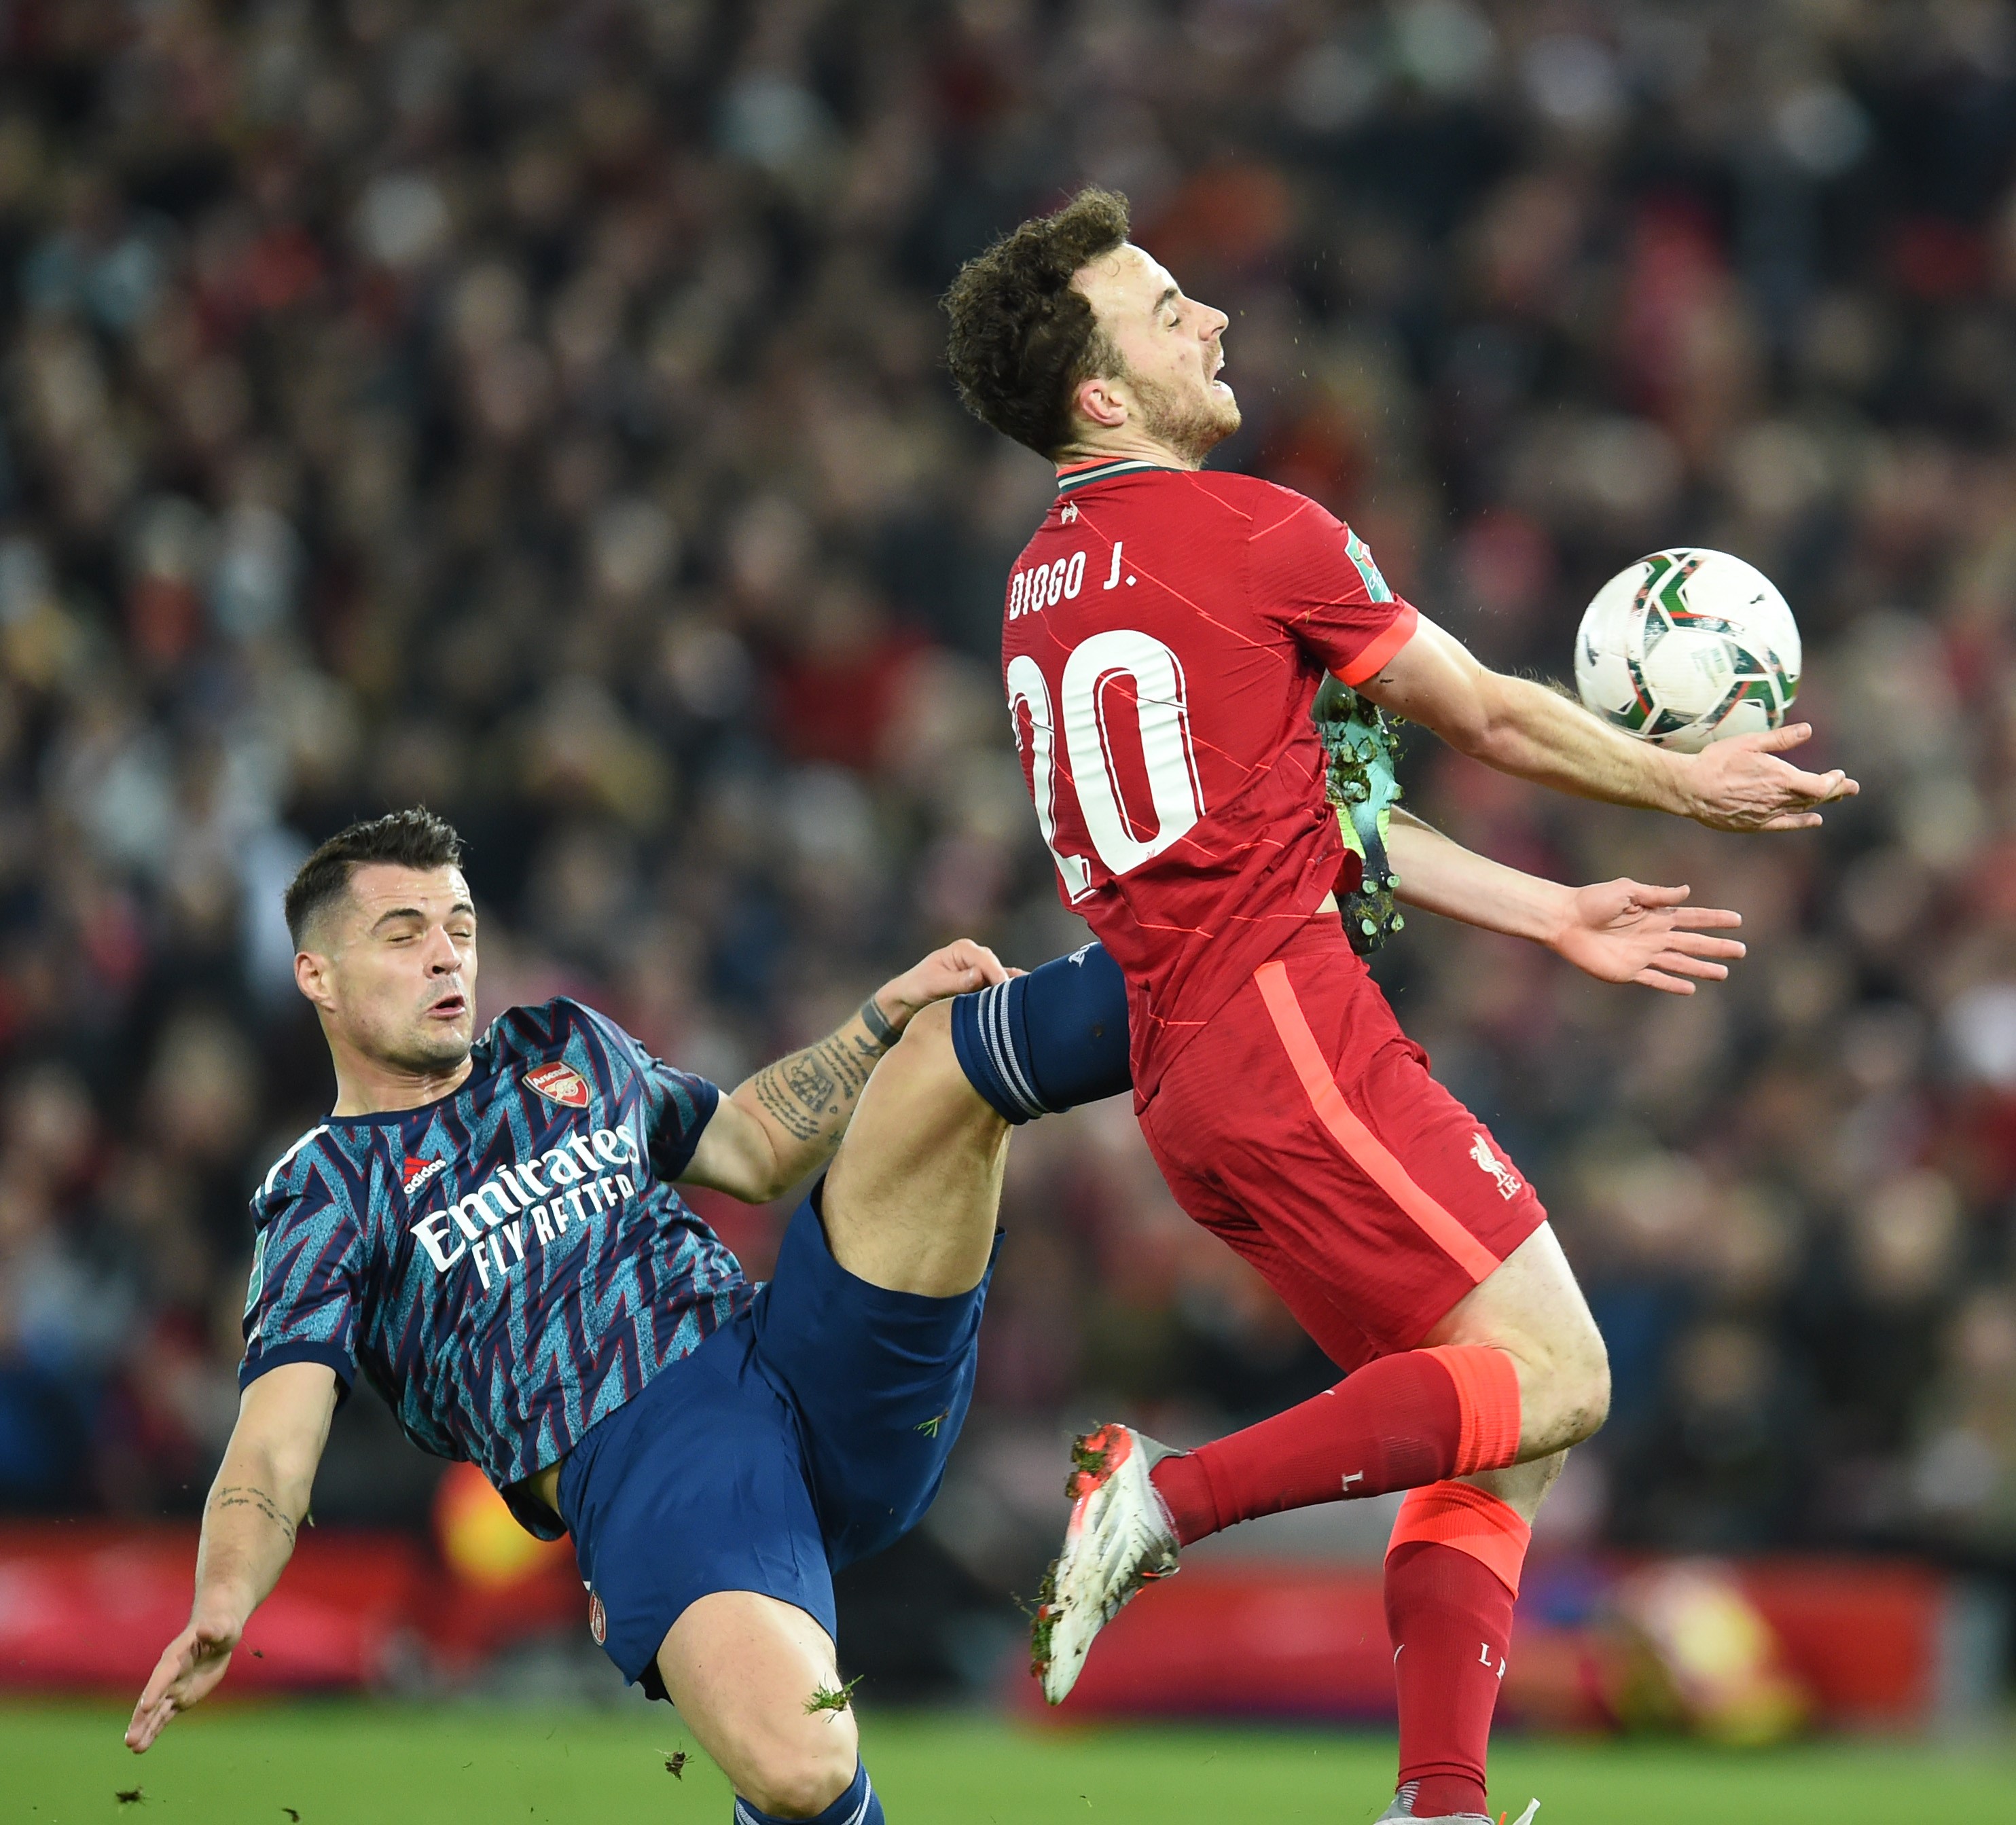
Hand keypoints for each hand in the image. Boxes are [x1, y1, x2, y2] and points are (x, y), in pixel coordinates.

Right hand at [125, 1609, 242, 1751]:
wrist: (218, 1634)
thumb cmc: (221, 1628)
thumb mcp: (222, 1629)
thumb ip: (213, 1631)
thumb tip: (204, 1629)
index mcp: (175, 1657)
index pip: (163, 1676)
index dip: (154, 1690)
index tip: (146, 1707)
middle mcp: (169, 1675)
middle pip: (153, 1698)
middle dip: (141, 1719)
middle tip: (130, 1740)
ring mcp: (173, 1688)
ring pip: (155, 1712)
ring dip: (144, 1729)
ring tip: (133, 1747)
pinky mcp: (180, 1698)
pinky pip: (165, 1716)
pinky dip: (154, 1730)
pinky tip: (143, 1746)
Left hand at [873, 939, 1012, 1033]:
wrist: (911, 998)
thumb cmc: (917, 987)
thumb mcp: (933, 984)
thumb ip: (956, 981)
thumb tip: (979, 975)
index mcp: (963, 949)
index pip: (986, 960)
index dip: (997, 975)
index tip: (1005, 991)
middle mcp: (976, 957)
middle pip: (998, 969)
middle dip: (1006, 985)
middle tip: (1014, 1006)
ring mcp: (982, 970)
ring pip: (1002, 980)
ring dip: (1009, 993)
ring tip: (1019, 1009)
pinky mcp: (985, 984)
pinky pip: (1000, 989)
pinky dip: (1009, 997)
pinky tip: (1022, 1007)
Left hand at [1549, 881, 1744, 995]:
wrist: (1564, 920)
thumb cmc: (1592, 900)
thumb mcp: (1626, 890)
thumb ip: (1656, 894)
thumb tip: (1687, 892)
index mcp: (1654, 914)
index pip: (1692, 917)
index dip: (1714, 919)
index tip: (1737, 920)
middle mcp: (1653, 936)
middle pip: (1692, 943)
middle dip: (1717, 947)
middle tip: (1742, 951)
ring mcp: (1642, 955)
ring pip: (1680, 964)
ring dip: (1701, 968)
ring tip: (1724, 974)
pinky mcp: (1628, 972)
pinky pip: (1655, 979)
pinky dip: (1672, 984)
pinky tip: (1690, 989)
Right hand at [1676, 725, 1858, 830]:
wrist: (1690, 788)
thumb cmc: (1717, 761)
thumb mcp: (1750, 743)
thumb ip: (1781, 739)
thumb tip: (1808, 730)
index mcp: (1781, 778)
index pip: (1820, 784)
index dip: (1834, 781)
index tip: (1840, 774)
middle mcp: (1778, 799)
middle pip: (1816, 798)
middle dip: (1837, 791)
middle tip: (1852, 788)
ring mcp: (1767, 813)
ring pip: (1803, 809)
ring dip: (1822, 803)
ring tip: (1836, 798)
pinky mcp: (1754, 823)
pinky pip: (1785, 824)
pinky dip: (1802, 822)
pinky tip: (1814, 821)